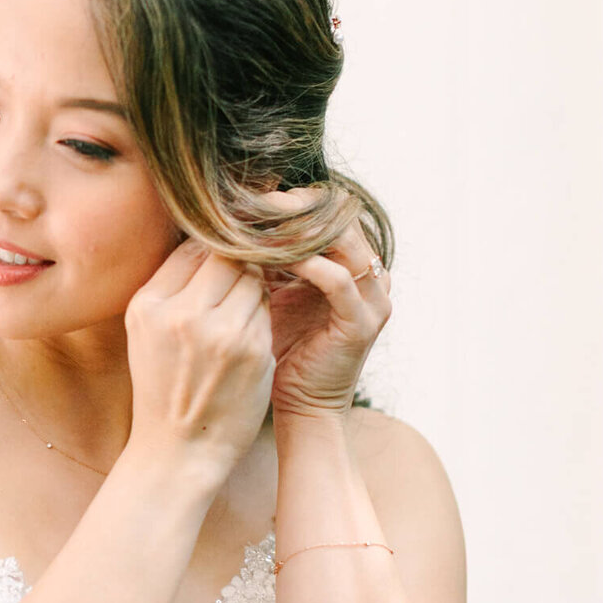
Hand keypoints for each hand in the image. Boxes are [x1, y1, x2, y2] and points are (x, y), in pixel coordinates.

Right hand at [124, 238, 273, 484]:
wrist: (178, 451)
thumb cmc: (162, 389)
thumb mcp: (147, 334)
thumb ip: (171, 288)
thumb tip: (209, 239)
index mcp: (148, 306)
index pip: (192, 247)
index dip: (212, 249)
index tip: (220, 261)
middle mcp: (181, 315)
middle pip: (227, 256)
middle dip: (238, 264)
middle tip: (238, 283)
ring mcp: (220, 333)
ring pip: (253, 279)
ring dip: (253, 289)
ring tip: (238, 315)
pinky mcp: (253, 351)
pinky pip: (266, 310)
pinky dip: (262, 317)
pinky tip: (249, 337)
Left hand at [260, 187, 391, 419]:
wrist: (300, 408)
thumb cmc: (278, 352)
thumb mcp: (269, 294)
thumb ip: (264, 258)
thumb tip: (230, 217)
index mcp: (350, 263)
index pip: (328, 210)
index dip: (289, 199)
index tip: (246, 195)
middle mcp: (369, 275)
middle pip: (338, 217)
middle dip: (292, 207)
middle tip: (250, 201)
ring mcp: (372, 298)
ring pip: (342, 241)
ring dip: (297, 230)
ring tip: (257, 224)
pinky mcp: (363, 322)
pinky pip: (338, 280)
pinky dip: (306, 264)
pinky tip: (269, 259)